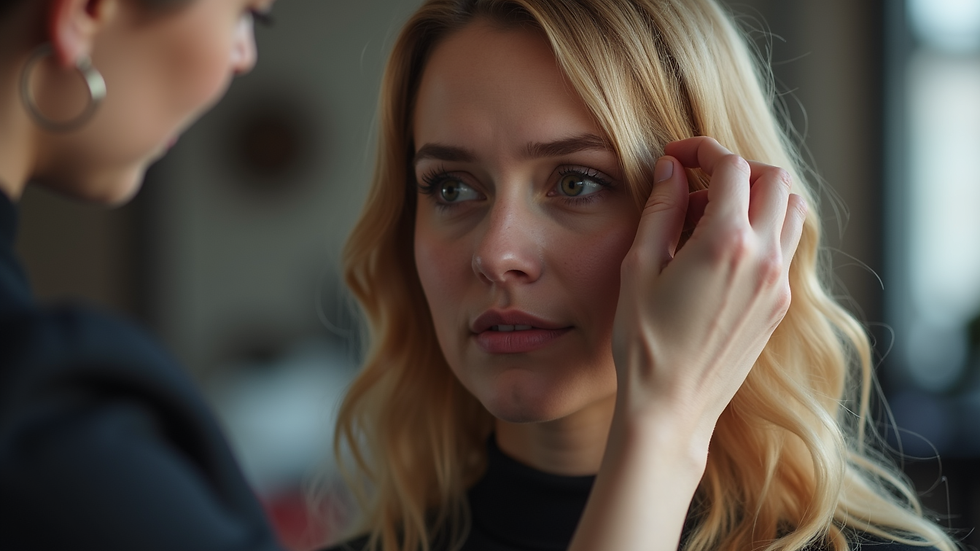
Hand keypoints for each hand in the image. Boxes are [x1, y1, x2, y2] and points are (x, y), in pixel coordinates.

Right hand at [612, 136, 807, 461]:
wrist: (671, 405)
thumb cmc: (644, 340)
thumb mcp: (639, 268)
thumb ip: (660, 210)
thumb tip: (671, 169)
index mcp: (725, 243)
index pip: (732, 167)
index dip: (703, 149)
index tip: (679, 154)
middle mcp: (763, 258)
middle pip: (775, 179)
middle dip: (738, 167)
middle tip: (699, 181)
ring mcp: (778, 283)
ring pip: (792, 210)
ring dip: (759, 196)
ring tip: (715, 212)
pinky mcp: (779, 304)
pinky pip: (787, 245)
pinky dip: (765, 227)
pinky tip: (725, 247)